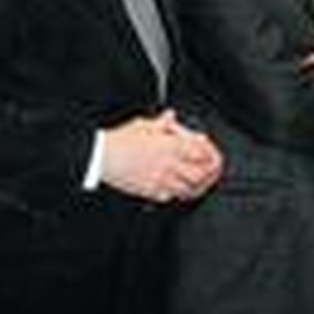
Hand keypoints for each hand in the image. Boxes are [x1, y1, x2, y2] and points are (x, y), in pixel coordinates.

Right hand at [101, 110, 222, 202]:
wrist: (103, 157)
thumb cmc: (121, 140)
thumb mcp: (144, 125)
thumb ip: (162, 123)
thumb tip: (170, 116)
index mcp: (171, 146)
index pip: (202, 153)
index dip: (210, 154)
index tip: (210, 152)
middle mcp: (170, 165)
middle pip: (200, 175)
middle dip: (207, 173)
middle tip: (209, 170)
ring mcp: (161, 181)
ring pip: (188, 190)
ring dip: (195, 185)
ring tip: (196, 181)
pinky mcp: (150, 191)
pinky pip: (170, 197)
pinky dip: (176, 193)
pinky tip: (175, 188)